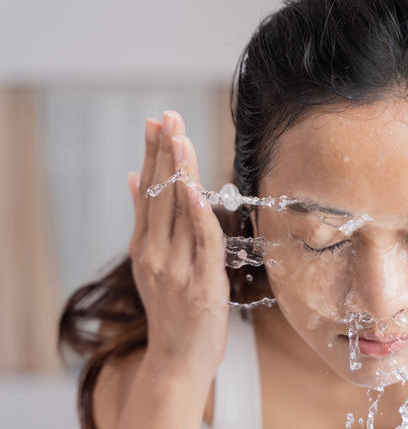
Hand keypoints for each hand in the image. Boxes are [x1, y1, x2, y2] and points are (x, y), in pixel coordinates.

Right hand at [127, 111, 228, 371]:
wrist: (178, 361)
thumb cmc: (172, 311)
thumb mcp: (151, 263)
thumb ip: (146, 221)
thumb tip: (134, 178)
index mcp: (145, 247)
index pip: (149, 191)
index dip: (154, 155)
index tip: (156, 122)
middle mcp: (156, 254)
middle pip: (161, 195)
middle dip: (165, 152)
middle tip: (167, 116)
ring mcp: (177, 269)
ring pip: (180, 212)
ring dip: (180, 172)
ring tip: (179, 137)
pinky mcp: (202, 285)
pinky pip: (203, 243)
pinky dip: (199, 215)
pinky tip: (195, 189)